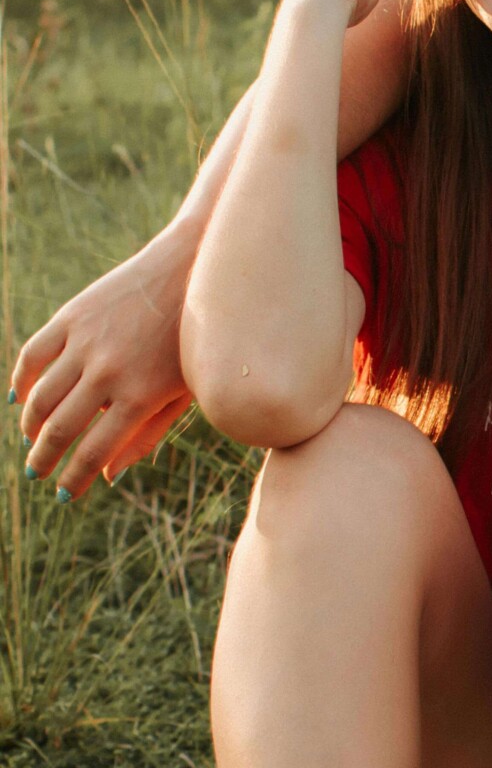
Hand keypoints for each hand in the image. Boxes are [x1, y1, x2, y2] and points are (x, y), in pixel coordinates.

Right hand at [11, 232, 195, 496]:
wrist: (191, 273)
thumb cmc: (196, 342)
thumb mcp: (183, 394)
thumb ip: (147, 434)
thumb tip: (110, 475)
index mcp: (140, 397)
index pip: (94, 453)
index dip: (75, 479)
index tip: (64, 494)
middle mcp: (108, 372)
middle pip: (60, 429)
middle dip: (44, 459)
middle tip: (37, 472)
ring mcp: (86, 343)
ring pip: (40, 396)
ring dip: (30, 425)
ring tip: (31, 440)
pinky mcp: (72, 316)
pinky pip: (34, 355)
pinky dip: (21, 380)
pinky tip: (20, 398)